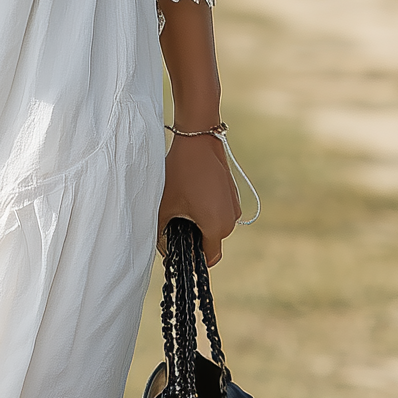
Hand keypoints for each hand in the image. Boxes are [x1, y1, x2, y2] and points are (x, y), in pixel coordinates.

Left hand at [158, 129, 240, 265]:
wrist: (198, 139)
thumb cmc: (180, 173)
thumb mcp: (164, 206)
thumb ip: (163, 234)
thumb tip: (165, 251)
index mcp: (216, 227)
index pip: (208, 259)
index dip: (191, 259)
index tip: (176, 250)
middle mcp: (230, 220)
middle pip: (210, 242)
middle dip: (192, 238)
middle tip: (173, 224)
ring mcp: (234, 207)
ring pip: (215, 227)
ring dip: (200, 224)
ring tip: (181, 207)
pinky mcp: (233, 195)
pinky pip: (220, 212)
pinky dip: (207, 211)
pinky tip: (191, 196)